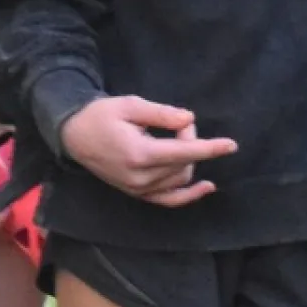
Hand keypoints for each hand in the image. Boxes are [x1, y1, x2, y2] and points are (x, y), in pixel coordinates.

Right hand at [61, 94, 236, 205]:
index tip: (231, 145)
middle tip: (177, 123)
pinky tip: (206, 187)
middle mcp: (140, 177)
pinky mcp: (137, 194)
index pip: (183, 153)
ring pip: (180, 179)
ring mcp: (138, 189)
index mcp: (139, 154)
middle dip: (190, 141)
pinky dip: (188, 195)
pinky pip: (169, 200)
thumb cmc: (102, 115)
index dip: (210, 148)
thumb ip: (161, 114)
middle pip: (183, 163)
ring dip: (187, 159)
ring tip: (172, 137)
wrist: (75, 136)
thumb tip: (190, 120)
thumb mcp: (130, 105)